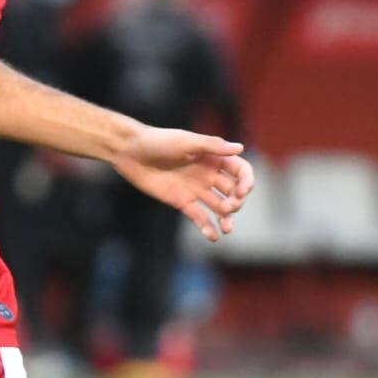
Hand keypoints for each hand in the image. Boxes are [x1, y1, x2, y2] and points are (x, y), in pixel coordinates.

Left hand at [111, 128, 254, 241]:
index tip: (242, 191)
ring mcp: (195, 189)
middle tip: (229, 206)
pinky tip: (214, 237)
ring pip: (219, 206)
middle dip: (236, 201)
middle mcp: (208, 174)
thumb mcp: (186, 141)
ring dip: (227, 218)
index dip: (246, 181)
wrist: (130, 152)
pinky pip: (199, 217)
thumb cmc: (158, 141)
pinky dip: (207, 228)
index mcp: (213, 158)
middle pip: (232, 191)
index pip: (240, 171)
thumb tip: (239, 148)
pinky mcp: (181, 202)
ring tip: (227, 227)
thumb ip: (212, 146)